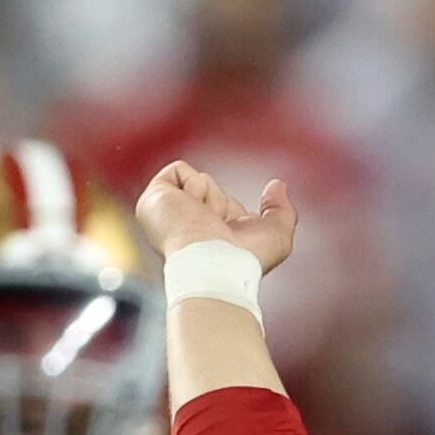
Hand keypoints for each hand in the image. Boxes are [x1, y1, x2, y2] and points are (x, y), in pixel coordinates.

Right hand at [139, 163, 295, 273]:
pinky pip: (178, 170)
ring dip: (210, 198)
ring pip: (199, 181)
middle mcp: (184, 226)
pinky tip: (191, 210)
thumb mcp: (276, 234)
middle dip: (222, 204)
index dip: (235, 213)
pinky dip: (193, 186)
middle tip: (217, 230)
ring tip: (203, 223)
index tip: (233, 237)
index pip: (225, 205)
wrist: (216, 264)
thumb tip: (276, 185)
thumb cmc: (245, 260)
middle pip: (214, 190)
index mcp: (205, 236)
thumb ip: (281, 209)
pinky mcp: (153, 199)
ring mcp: (167, 214)